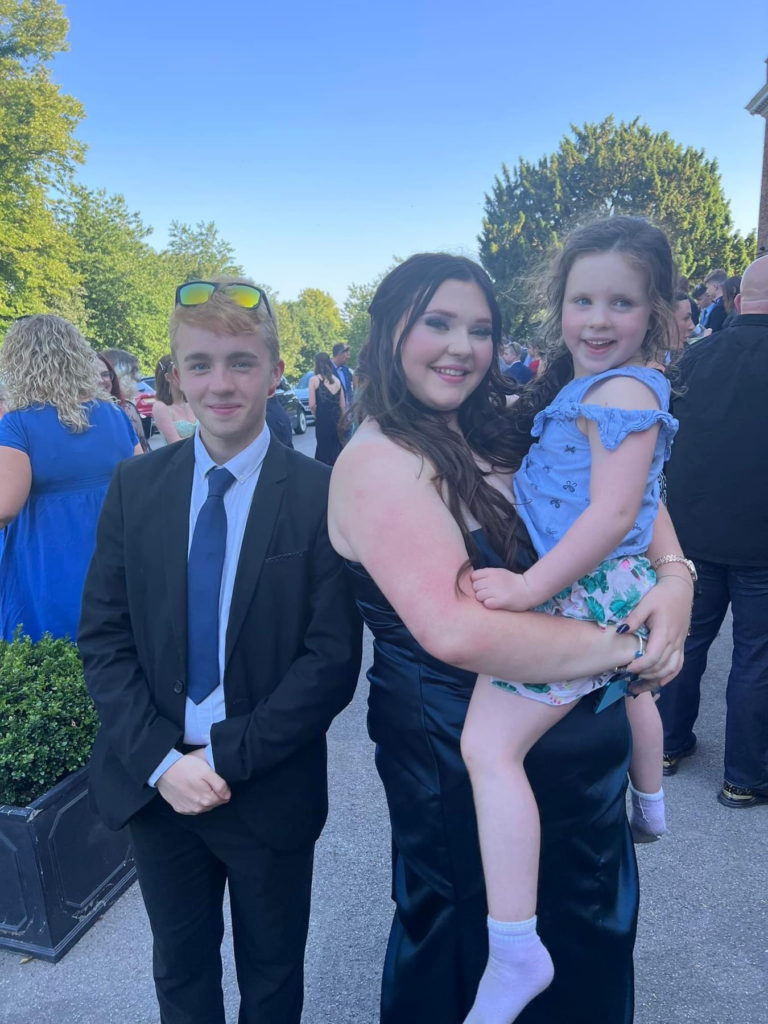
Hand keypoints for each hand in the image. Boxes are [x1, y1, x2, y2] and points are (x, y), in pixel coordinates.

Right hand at [156, 753, 230, 814]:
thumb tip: (228, 795)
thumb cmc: (186, 767)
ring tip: (198, 785)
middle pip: (214, 803)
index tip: (216, 780)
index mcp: (207, 800)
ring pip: (204, 806)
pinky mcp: (179, 809)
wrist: (163, 769)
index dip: (222, 788)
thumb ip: (220, 785)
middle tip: (207, 780)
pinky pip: (192, 807)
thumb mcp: (207, 771)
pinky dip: (194, 801)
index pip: (224, 798)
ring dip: (204, 798)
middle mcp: (198, 809)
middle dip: (214, 794)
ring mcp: (188, 810)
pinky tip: (190, 791)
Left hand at [470, 567, 533, 610]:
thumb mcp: (499, 572)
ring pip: (479, 596)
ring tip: (492, 599)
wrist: (528, 589)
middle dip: (479, 591)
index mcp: (492, 572)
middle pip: (475, 587)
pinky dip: (489, 605)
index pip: (474, 576)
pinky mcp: (500, 601)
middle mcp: (492, 580)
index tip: (483, 585)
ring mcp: (496, 591)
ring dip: (483, 599)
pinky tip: (495, 603)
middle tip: (488, 594)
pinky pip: (486, 604)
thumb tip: (473, 580)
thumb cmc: (512, 582)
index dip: (476, 581)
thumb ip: (487, 575)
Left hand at [620, 573, 692, 689]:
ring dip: (655, 679)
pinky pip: (678, 665)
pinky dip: (669, 676)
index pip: (653, 656)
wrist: (679, 590)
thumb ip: (634, 618)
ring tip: (638, 685)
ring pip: (670, 669)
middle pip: (661, 666)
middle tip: (626, 677)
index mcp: (664, 632)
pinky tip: (658, 683)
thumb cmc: (660, 596)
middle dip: (644, 675)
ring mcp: (679, 645)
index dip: (640, 665)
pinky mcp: (681, 645)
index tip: (626, 668)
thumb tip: (620, 631)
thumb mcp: (645, 603)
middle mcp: (674, 642)